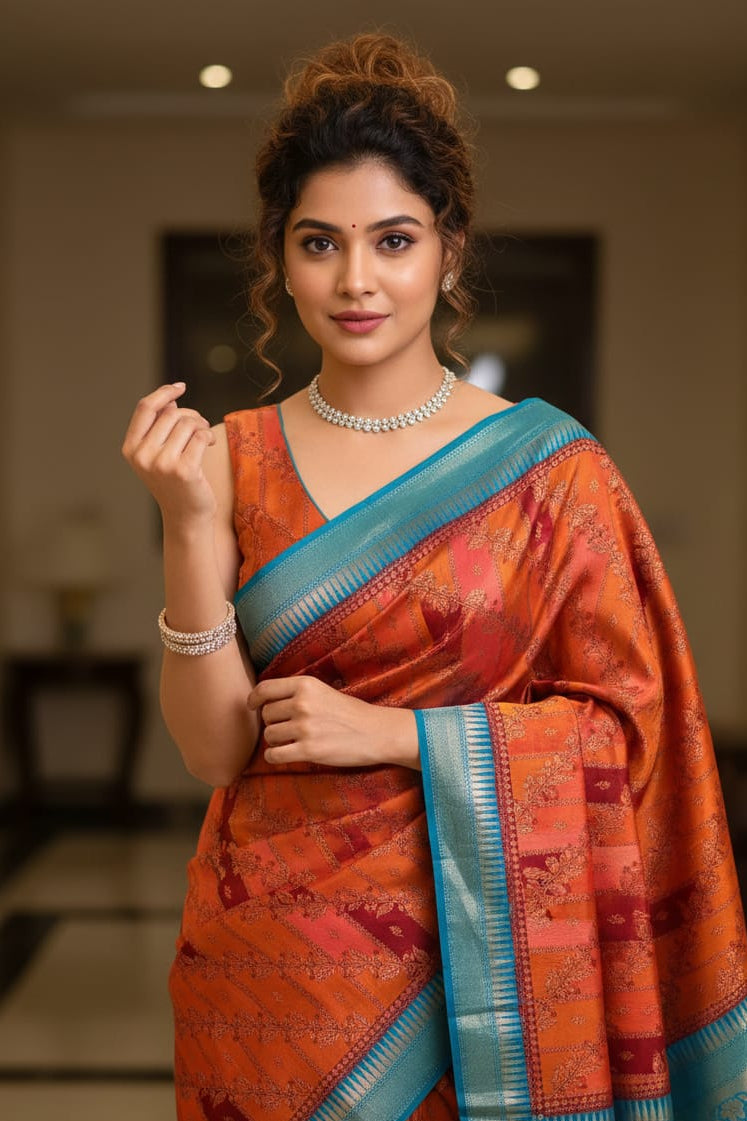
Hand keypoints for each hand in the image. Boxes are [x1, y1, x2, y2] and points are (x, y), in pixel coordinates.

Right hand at [121, 383, 216, 526]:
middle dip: (191, 415)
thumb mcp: (158, 454)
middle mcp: (142, 456)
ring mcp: (162, 463)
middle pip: (171, 414)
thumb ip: (159, 428)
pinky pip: (201, 436)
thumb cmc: (175, 482)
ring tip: (205, 438)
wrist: (186, 516)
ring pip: (187, 423)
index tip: (180, 387)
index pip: (145, 408)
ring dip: (201, 426)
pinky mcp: (184, 469)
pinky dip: (209, 437)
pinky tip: (211, 445)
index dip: (163, 393)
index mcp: (131, 449)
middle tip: (201, 426)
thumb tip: (169, 402)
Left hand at [248, 675, 419, 769]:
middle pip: (266, 714)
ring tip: (290, 741)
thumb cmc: (349, 712)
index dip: (253, 699)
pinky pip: (274, 755)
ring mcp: (305, 727)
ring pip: (269, 735)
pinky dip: (274, 756)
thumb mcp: (322, 691)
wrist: (375, 732)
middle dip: (272, 722)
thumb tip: (264, 703)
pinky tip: (283, 754)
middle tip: (287, 727)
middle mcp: (302, 703)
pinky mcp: (308, 750)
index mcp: (306, 685)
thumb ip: (296, 693)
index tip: (251, 706)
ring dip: (275, 740)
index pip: (265, 689)